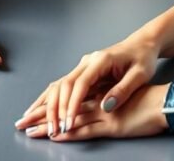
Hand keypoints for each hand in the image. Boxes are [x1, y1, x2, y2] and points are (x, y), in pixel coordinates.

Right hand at [16, 30, 160, 135]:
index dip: (72, 105)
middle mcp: (88, 61)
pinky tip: (41, 108)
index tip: (67, 123)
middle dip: (54, 108)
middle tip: (50, 129)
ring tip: (30, 118)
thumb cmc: (143, 58)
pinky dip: (51, 98)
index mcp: (101, 60)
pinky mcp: (84, 71)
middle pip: (64, 84)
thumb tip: (105, 106)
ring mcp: (84, 65)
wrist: (143, 43)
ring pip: (60, 84)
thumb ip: (123, 90)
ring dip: (47, 103)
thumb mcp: (140, 75)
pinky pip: (64, 86)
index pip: (80, 84)